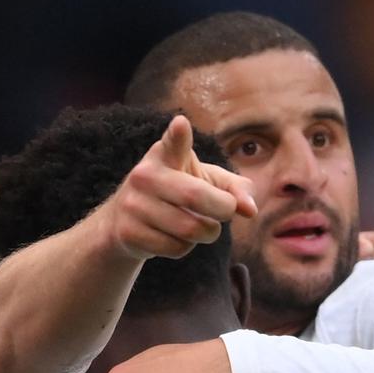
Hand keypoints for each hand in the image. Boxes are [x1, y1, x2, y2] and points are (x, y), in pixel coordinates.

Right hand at [99, 115, 254, 259]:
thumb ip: (234, 189)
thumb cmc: (176, 194)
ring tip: (199, 225)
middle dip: (222, 209)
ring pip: (190, 228)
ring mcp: (133, 205)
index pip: (173, 142)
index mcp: (165, 155)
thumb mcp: (205, 181)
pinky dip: (186, 247)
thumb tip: (250, 209)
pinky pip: (176, 248)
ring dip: (207, 233)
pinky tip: (174, 237)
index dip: (178, 135)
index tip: (181, 124)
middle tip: (226, 211)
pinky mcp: (128, 232)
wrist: (124, 220)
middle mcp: (145, 175)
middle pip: (195, 197)